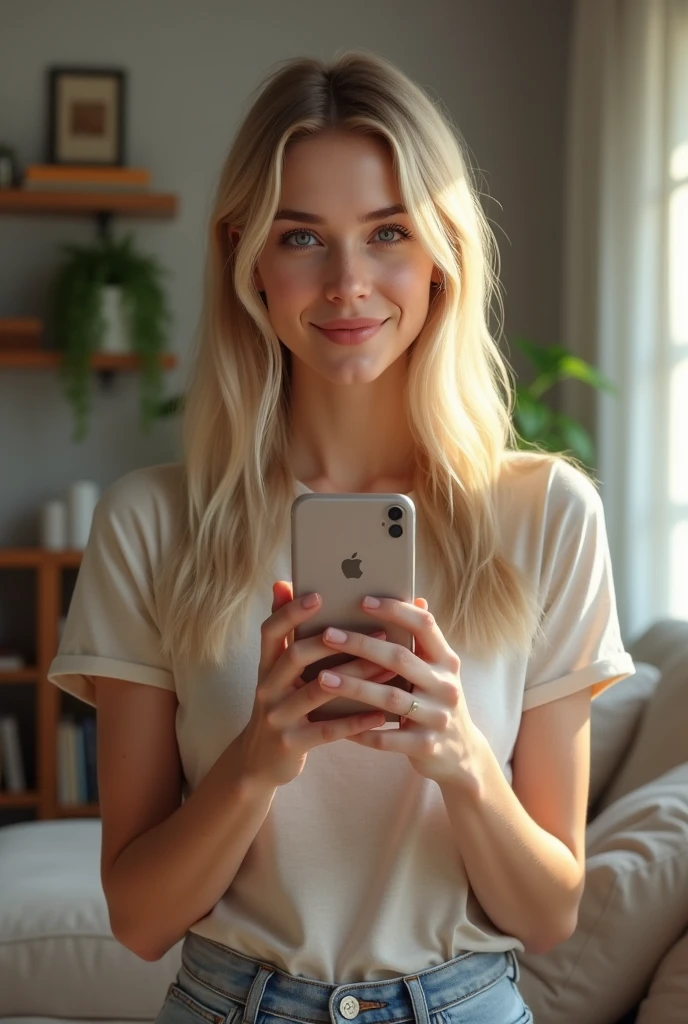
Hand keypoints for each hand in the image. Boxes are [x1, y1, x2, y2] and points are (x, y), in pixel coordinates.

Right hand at [234, 581, 389, 789]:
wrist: (258, 762)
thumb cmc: (281, 707)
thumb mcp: (276, 673)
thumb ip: (286, 634)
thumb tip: (283, 583)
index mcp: (266, 666)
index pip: (271, 630)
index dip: (291, 611)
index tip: (319, 594)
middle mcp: (266, 688)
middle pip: (295, 655)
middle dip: (334, 640)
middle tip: (375, 628)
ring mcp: (277, 717)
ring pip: (318, 690)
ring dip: (355, 676)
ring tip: (386, 667)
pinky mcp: (291, 743)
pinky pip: (327, 729)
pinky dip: (355, 721)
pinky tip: (380, 714)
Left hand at [318, 596, 483, 789]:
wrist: (462, 754)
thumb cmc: (436, 701)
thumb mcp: (437, 670)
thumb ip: (423, 641)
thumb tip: (416, 596)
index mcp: (447, 660)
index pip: (424, 625)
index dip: (395, 610)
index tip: (362, 600)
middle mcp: (446, 685)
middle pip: (400, 658)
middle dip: (361, 645)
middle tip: (327, 635)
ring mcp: (438, 717)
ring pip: (389, 698)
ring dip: (354, 686)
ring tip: (321, 677)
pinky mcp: (426, 746)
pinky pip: (386, 738)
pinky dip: (359, 729)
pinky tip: (332, 721)